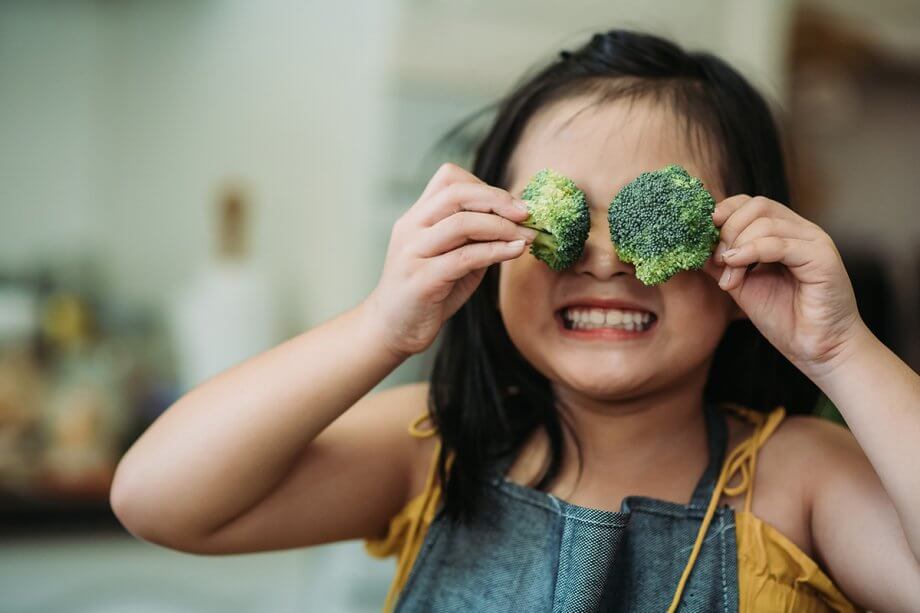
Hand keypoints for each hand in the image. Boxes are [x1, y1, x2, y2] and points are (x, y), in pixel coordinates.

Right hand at [363, 163, 537, 359]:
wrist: (393, 329)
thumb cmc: (428, 292)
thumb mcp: (453, 258)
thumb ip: (476, 238)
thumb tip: (518, 222)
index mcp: (416, 217)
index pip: (449, 179)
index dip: (485, 186)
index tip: (513, 204)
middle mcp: (411, 228)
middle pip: (456, 193)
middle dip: (498, 200)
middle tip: (527, 214)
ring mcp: (413, 252)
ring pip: (462, 223)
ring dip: (502, 227)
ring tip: (527, 236)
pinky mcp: (422, 279)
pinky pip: (465, 257)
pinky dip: (496, 251)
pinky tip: (515, 252)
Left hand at [703, 195, 864, 376]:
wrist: (817, 348)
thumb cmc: (785, 318)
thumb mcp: (742, 285)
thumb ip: (721, 263)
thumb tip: (692, 246)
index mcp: (784, 232)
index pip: (750, 203)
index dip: (724, 212)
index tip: (704, 235)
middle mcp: (801, 231)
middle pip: (757, 206)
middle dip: (728, 230)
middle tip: (718, 260)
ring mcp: (814, 241)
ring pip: (765, 223)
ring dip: (737, 247)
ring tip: (730, 277)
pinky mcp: (822, 257)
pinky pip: (780, 244)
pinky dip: (752, 252)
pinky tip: (736, 268)